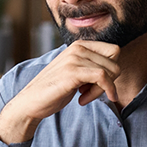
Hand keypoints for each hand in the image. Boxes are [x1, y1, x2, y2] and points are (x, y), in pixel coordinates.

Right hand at [0, 40, 119, 143]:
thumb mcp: (75, 72)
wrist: (30, 101)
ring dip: (102, 90)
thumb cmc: (54, 89)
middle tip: (91, 92)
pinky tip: (83, 101)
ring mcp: (74, 58)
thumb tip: (116, 69)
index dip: (111, 70)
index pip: (113, 51)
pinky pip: (103, 78)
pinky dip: (101, 92)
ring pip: (110, 71)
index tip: (97, 84)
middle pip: (115, 61)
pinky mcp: (73, 72)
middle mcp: (77, 48)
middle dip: (109, 81)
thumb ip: (91, 66)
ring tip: (84, 96)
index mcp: (79, 45)